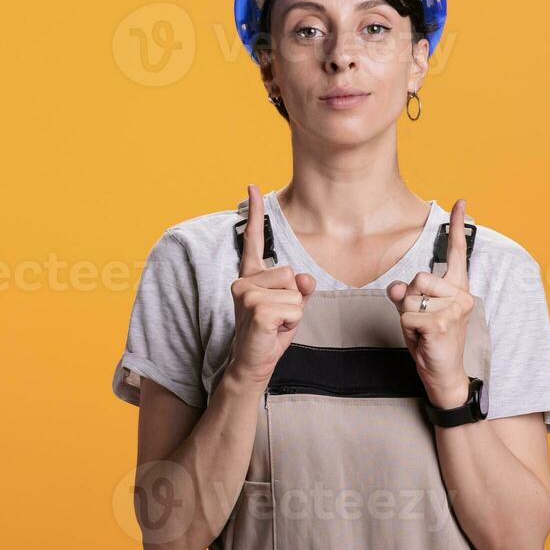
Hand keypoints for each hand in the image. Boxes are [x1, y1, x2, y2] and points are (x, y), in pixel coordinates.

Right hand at [227, 184, 316, 387]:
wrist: (253, 364)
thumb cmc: (271, 334)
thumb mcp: (291, 307)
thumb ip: (300, 289)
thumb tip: (305, 280)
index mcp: (251, 276)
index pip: (252, 241)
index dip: (253, 213)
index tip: (252, 186)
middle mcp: (244, 281)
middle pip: (292, 274)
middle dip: (294, 299)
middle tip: (277, 317)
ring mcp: (246, 293)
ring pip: (295, 293)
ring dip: (293, 313)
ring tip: (275, 324)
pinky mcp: (256, 308)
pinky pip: (294, 308)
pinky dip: (291, 323)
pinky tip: (273, 331)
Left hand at [386, 198, 474, 408]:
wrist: (442, 372)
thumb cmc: (429, 340)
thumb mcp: (414, 312)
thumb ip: (406, 294)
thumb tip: (397, 286)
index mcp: (457, 288)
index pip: (457, 253)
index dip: (457, 226)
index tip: (460, 201)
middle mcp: (461, 295)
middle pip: (417, 279)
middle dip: (409, 301)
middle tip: (422, 321)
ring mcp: (454, 309)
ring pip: (409, 298)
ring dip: (407, 317)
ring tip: (422, 331)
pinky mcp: (442, 323)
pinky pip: (406, 316)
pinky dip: (406, 330)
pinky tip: (422, 339)